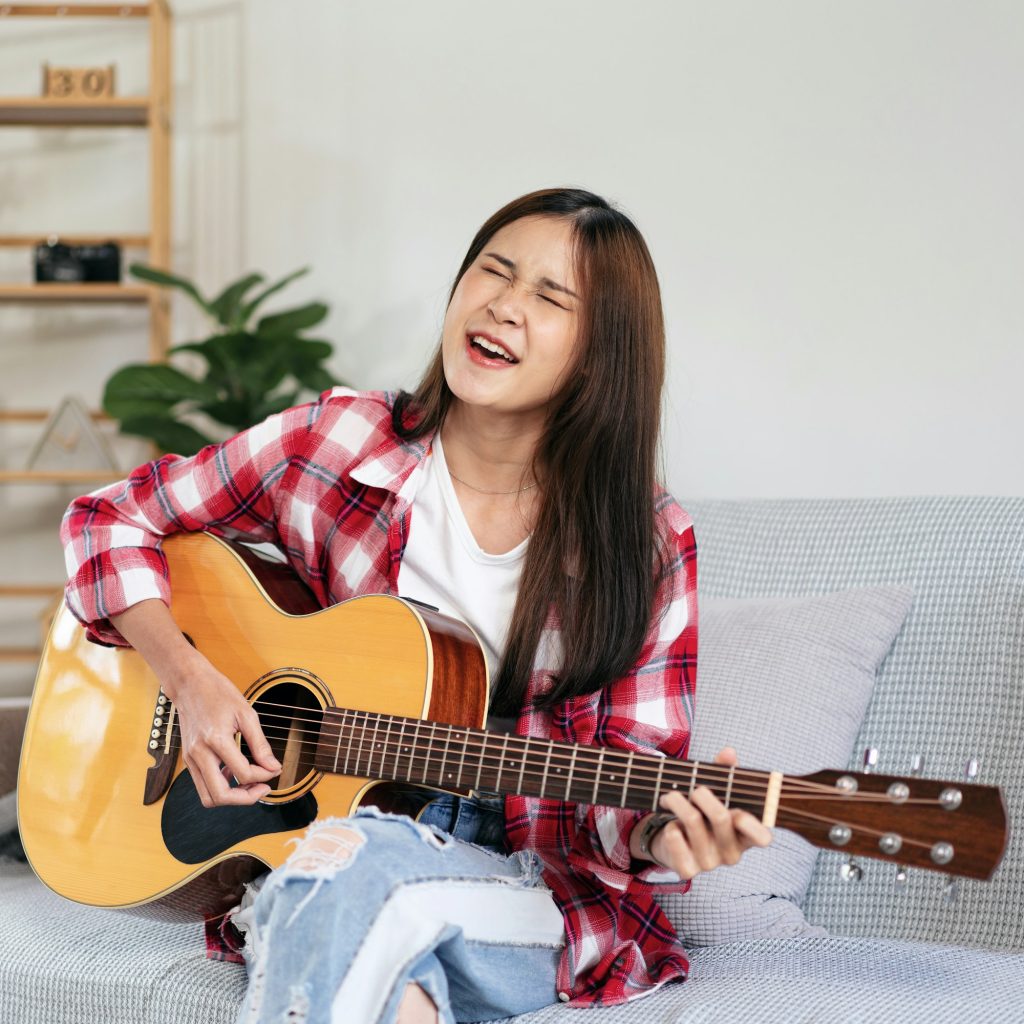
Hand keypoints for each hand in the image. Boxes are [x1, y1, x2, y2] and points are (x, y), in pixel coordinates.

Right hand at [161, 649, 281, 808]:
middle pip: (220, 796)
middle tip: (263, 787)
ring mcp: (190, 759)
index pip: (243, 773)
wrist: (190, 684)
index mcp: (215, 740)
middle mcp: (198, 754)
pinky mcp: (188, 761)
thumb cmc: (218, 693)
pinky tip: (235, 772)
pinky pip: (203, 785)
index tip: (274, 769)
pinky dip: (221, 786)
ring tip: (250, 783)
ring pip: (208, 797)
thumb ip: (260, 744)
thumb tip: (273, 766)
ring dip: (232, 796)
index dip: (264, 775)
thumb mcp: (246, 714)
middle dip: (246, 798)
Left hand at [650, 746, 772, 878]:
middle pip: (721, 817)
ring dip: (677, 800)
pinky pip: (675, 840)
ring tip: (670, 796)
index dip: (753, 825)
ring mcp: (710, 863)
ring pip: (692, 821)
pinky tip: (672, 826)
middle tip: (695, 789)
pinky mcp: (687, 870)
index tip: (738, 811)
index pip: (762, 838)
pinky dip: (670, 826)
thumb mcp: (715, 793)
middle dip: (702, 794)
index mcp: (745, 835)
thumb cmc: (701, 813)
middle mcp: (731, 853)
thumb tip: (729, 752)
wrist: (672, 840)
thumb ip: (725, 773)